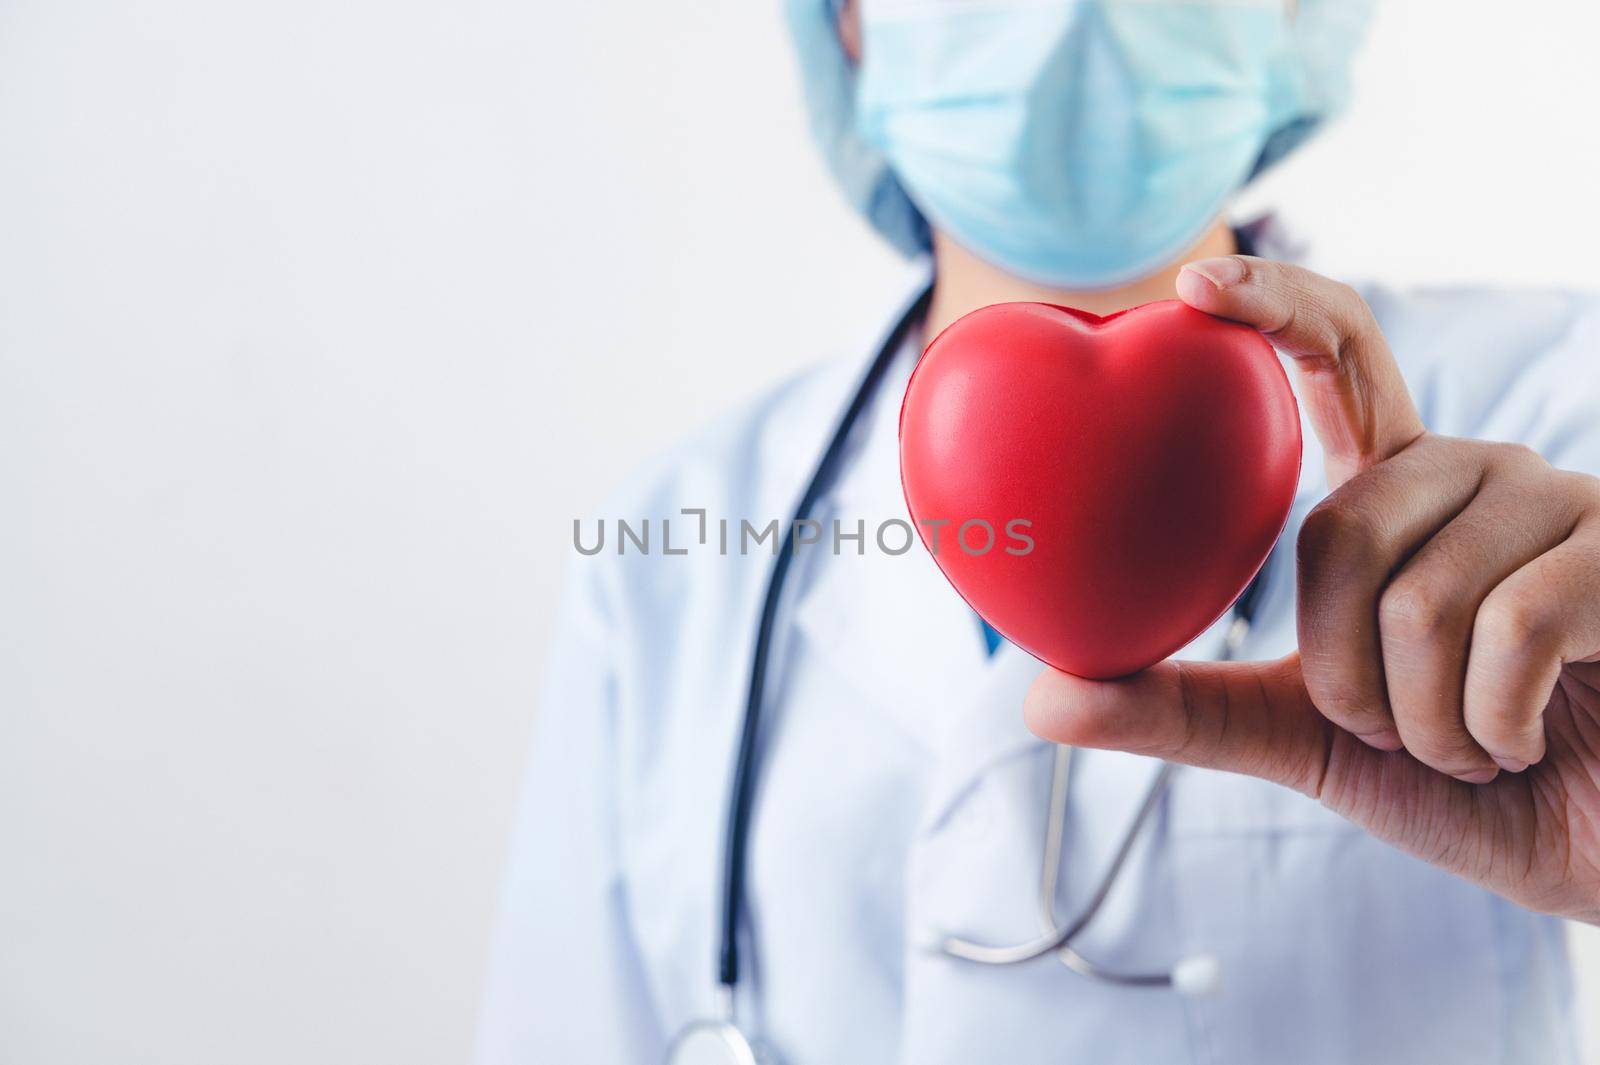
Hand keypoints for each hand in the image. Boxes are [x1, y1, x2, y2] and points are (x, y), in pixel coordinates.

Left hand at [1025, 257, 1599, 923]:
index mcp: (1402, 492)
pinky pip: (1506, 630)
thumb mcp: (1311, 738)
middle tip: (1402, 733)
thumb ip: (1187, 711)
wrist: (1599, 846)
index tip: (1190, 285)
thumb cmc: (1470, 782)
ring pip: (1418, 597)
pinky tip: (1526, 743)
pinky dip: (1488, 725)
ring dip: (1424, 721)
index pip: (1338, 362)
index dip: (1273, 306)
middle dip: (1346, 678)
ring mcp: (1563, 506)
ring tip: (1478, 743)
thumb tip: (1039, 699)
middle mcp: (1479, 475)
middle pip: (1338, 531)